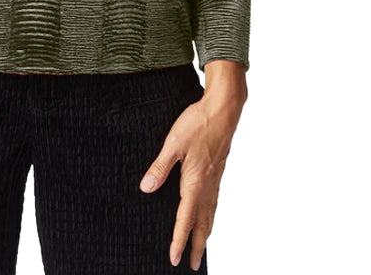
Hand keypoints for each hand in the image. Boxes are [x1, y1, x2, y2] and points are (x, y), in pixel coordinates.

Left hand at [138, 69, 246, 269]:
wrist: (224, 110)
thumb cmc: (198, 123)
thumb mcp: (173, 143)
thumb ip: (160, 167)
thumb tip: (146, 188)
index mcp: (195, 182)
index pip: (185, 219)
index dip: (178, 240)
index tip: (174, 259)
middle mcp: (207, 186)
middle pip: (202, 223)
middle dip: (195, 245)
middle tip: (191, 264)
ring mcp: (215, 179)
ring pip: (211, 214)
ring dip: (204, 233)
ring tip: (200, 247)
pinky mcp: (218, 171)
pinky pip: (215, 202)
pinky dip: (211, 216)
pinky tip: (208, 214)